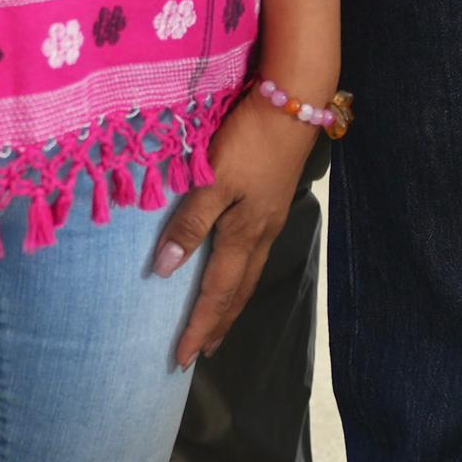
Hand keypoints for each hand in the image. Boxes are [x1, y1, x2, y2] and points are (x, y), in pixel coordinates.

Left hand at [153, 92, 313, 365]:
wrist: (295, 102)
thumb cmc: (249, 140)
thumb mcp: (214, 179)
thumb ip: (191, 222)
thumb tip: (166, 270)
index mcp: (245, 234)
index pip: (218, 293)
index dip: (200, 326)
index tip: (182, 359)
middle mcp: (262, 234)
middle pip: (240, 292)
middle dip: (220, 324)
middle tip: (204, 353)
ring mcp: (271, 218)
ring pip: (250, 274)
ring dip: (233, 304)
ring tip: (220, 323)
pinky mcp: (273, 201)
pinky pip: (255, 255)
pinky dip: (242, 277)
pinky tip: (237, 270)